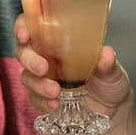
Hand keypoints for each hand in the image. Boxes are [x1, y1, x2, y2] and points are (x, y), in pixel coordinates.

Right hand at [13, 15, 130, 117]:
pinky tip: (54, 105)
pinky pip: (34, 98)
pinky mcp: (43, 97)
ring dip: (37, 84)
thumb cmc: (109, 80)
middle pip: (23, 51)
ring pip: (26, 76)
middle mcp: (46, 55)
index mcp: (59, 39)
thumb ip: (107, 63)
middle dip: (29, 59)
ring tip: (55, 92)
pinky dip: (42, 102)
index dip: (23, 26)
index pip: (33, 24)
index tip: (25, 35)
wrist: (112, 110)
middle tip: (43, 68)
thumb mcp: (112, 70)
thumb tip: (106, 53)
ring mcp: (43, 77)